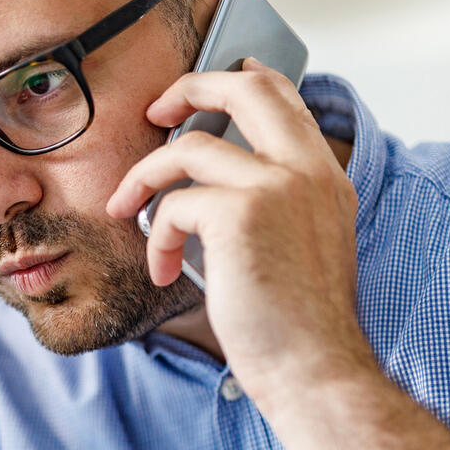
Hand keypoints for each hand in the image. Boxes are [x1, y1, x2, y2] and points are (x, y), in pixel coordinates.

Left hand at [105, 59, 373, 408]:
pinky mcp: (238, 214)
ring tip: (125, 209)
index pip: (283, 97)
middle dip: (188, 88)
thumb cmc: (298, 326)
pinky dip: (156, 238)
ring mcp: (275, 187)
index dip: (237, 80)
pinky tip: (163, 272)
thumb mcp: (299, 247)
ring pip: (187, 149)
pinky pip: (172, 205)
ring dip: (143, 179)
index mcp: (324, 176)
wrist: (314, 369)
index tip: (196, 94)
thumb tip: (208, 192)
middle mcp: (306, 171)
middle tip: (155, 111)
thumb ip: (271, 207)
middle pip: (244, 89)